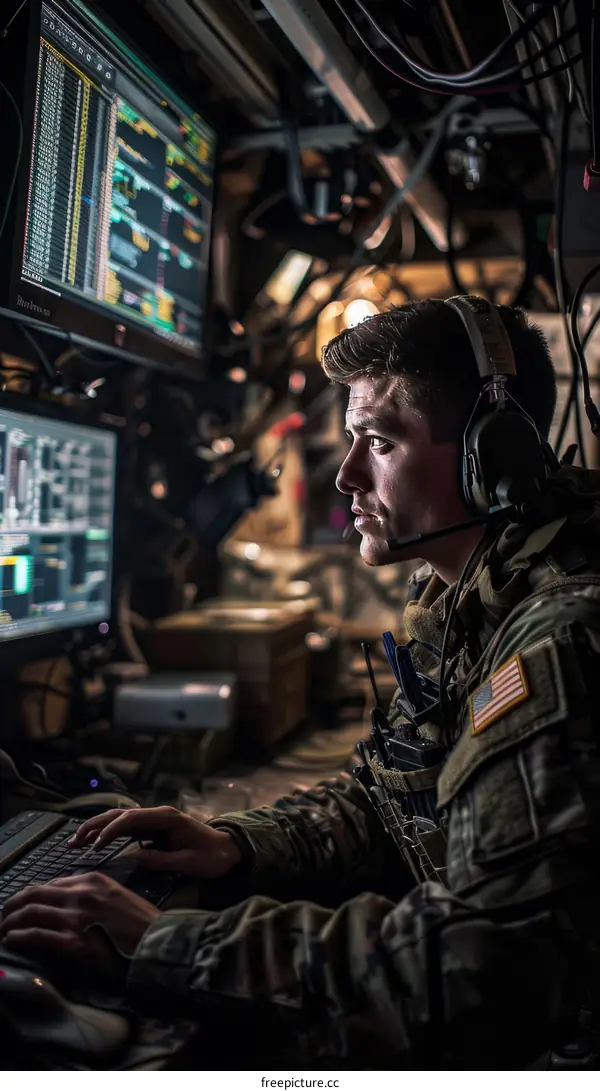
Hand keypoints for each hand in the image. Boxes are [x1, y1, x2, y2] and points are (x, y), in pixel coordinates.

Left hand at [0, 873, 158, 965]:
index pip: (51, 884)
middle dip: (12, 905)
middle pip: (34, 893)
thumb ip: (92, 897)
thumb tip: (68, 905)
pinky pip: (36, 935)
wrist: (156, 943)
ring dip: (10, 921)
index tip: (23, 905)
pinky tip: (10, 940)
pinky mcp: (73, 942)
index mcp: (92, 881)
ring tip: (3, 929)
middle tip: (4, 915)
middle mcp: (81, 894)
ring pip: (31, 912)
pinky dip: (19, 936)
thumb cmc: (141, 925)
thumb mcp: (117, 898)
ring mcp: (76, 917)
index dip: (31, 895)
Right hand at [67, 805, 241, 878]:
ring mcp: (155, 820)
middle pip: (120, 815)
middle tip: (73, 842)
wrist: (228, 850)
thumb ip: (162, 860)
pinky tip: (93, 841)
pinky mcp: (153, 829)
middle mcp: (158, 814)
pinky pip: (126, 828)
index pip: (131, 819)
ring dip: (97, 828)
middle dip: (95, 826)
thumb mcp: (189, 863)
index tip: (95, 846)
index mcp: (167, 818)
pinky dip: (108, 833)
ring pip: (120, 820)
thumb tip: (133, 857)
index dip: (110, 831)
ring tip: (76, 841)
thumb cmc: (212, 857)